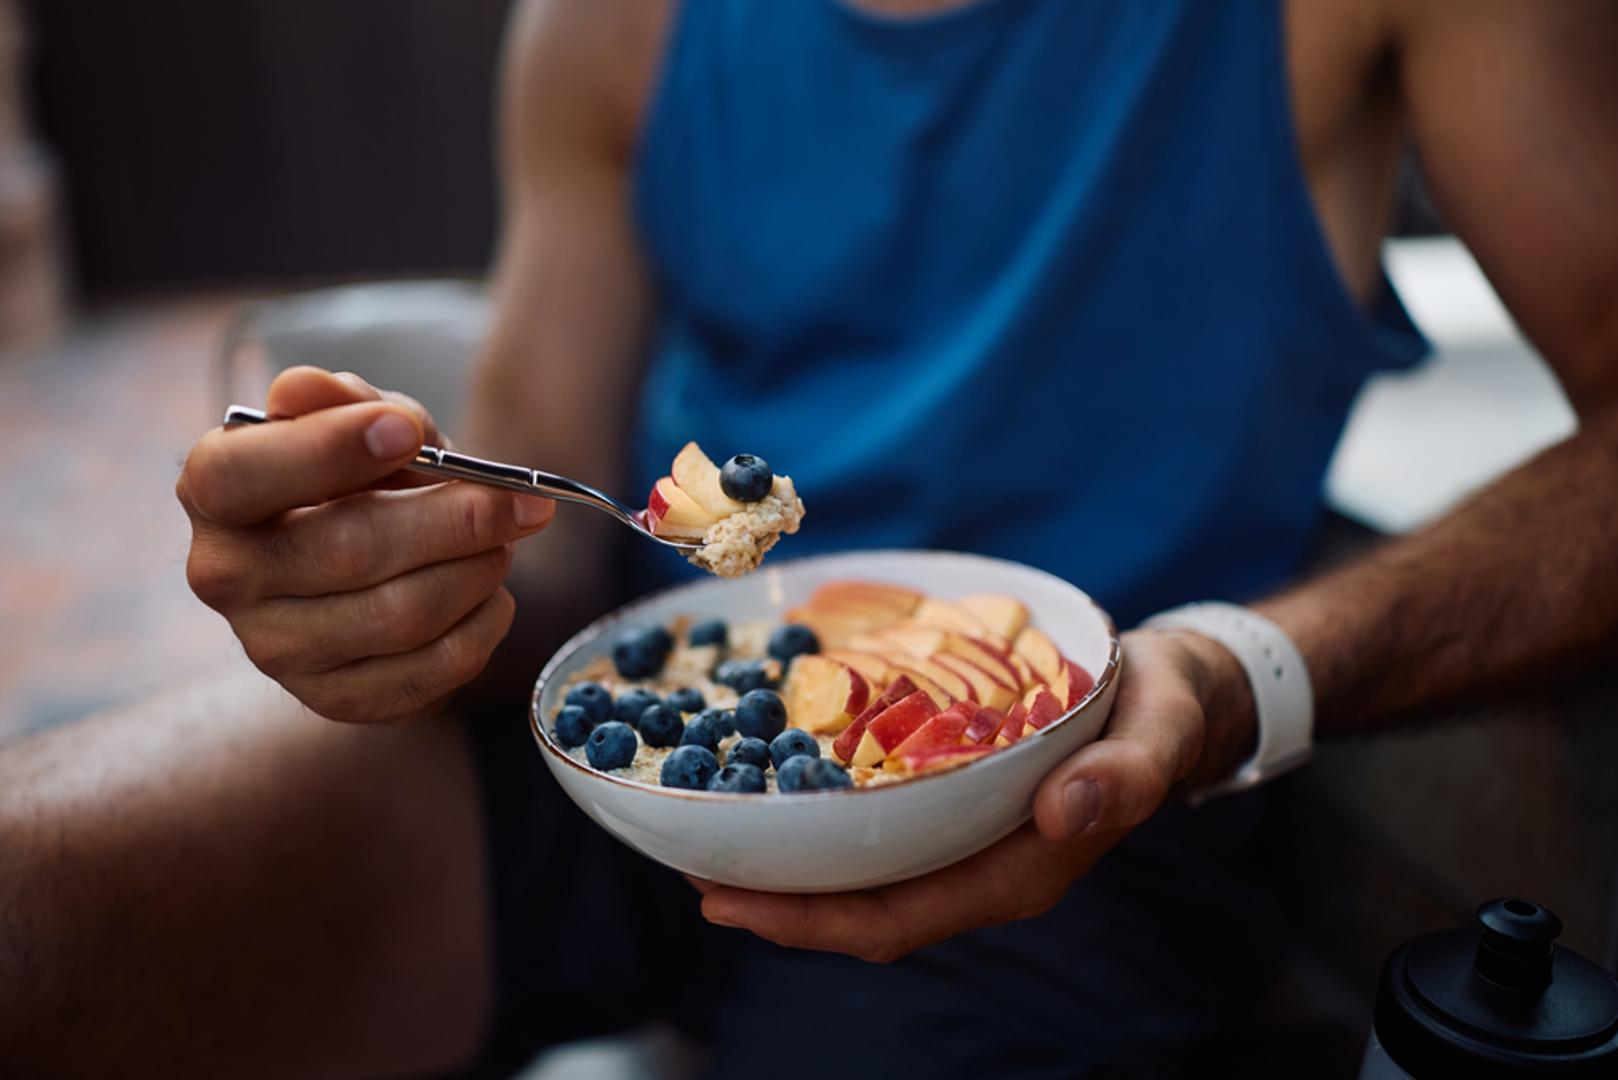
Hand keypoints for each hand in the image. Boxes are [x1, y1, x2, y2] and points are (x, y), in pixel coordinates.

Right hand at [177, 366, 554, 721]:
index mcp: (213, 493)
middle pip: (348, 551)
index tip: (406, 431)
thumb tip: (309, 389)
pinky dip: (481, 627)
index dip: (327, 450)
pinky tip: (490, 594)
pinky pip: (430, 672)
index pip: (242, 475)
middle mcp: (227, 578)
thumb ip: (345, 401)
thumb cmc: (359, 475)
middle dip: (455, 520)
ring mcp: (276, 649)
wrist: (369, 551)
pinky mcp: (334, 699)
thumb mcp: (358, 419)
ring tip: (506, 542)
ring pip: (401, 616)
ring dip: (477, 572)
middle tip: (520, 501)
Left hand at [693, 628, 1256, 962]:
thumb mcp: (1157, 732)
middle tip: (694, 873)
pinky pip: (877, 828)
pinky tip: (779, 787)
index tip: (735, 904)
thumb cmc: (1163, 713)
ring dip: (790, 866)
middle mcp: (981, 868)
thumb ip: (1124, 777)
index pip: (898, 921)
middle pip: (862, 910)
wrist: (1175, 695)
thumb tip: (1066, 809)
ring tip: (712, 839)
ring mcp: (966, 838)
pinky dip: (822, 819)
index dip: (812, 922)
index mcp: (1020, 873)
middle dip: (777, 904)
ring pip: (862, 874)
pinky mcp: (957, 800)